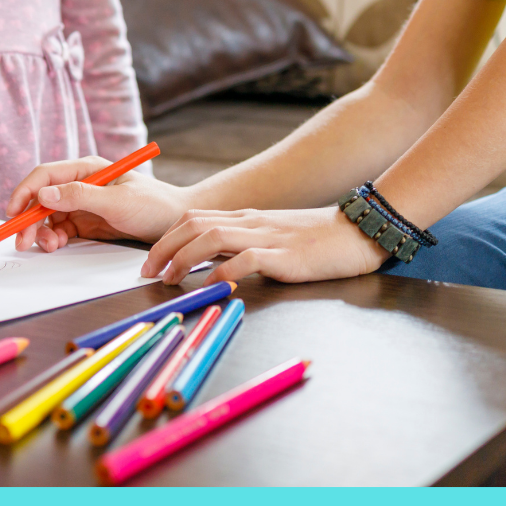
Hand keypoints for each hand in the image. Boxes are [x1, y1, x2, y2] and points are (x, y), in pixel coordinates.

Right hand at [5, 156, 192, 252]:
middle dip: (29, 218)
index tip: (12, 212)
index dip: (25, 192)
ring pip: (48, 216)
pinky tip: (57, 246)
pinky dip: (53, 238)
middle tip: (22, 242)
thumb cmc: (154, 205)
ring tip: (48, 246)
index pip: (46, 175)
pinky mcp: (87, 222)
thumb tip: (44, 194)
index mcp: (88, 169)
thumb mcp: (117, 201)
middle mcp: (82, 183)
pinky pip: (60, 229)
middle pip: (42, 198)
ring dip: (41, 231)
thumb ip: (80, 196)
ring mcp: (83, 203)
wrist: (177, 223)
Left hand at [141, 206, 388, 284]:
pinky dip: (223, 272)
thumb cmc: (318, 240)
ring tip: (169, 280)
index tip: (151, 262)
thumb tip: (212, 264)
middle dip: (164, 248)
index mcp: (246, 218)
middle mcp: (251, 222)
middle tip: (147, 273)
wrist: (358, 232)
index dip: (166, 238)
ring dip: (183, 258)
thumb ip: (245, 244)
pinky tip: (211, 288)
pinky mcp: (284, 255)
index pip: (194, 219)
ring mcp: (266, 236)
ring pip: (211, 237)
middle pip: (194, 225)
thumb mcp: (273, 236)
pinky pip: (246, 259)